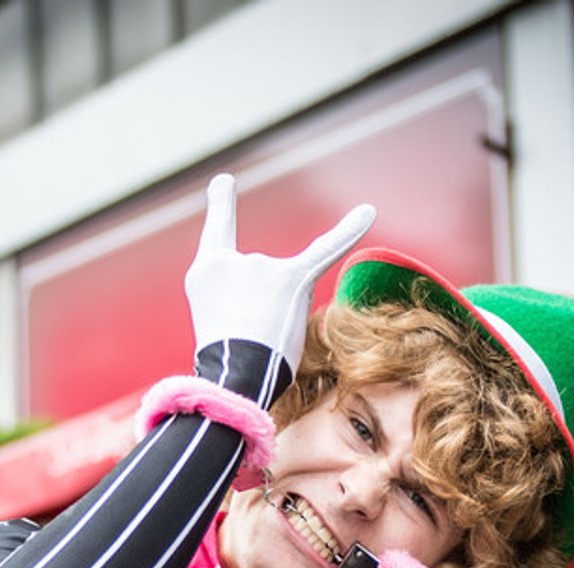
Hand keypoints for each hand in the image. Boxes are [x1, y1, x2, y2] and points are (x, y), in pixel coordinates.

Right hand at [184, 173, 375, 382]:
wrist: (232, 381)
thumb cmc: (227, 363)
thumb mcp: (218, 324)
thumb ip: (244, 300)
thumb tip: (283, 290)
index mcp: (205, 272)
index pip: (218, 233)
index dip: (222, 205)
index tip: (224, 180)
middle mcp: (230, 262)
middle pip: (265, 277)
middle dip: (265, 311)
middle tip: (247, 345)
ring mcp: (259, 268)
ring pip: (288, 285)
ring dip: (284, 317)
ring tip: (264, 344)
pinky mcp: (290, 280)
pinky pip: (324, 250)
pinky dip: (349, 231)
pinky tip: (368, 212)